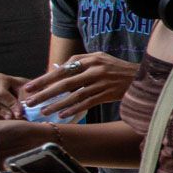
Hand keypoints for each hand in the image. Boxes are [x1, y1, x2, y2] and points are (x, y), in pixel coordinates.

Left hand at [20, 53, 138, 118]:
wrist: (142, 76)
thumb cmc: (117, 68)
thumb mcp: (100, 58)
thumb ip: (79, 61)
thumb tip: (56, 69)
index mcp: (91, 59)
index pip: (62, 70)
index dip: (44, 79)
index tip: (29, 87)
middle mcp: (95, 70)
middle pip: (64, 83)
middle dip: (44, 93)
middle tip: (29, 101)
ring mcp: (102, 83)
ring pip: (74, 95)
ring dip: (57, 104)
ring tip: (43, 112)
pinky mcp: (108, 94)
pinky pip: (87, 103)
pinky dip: (74, 109)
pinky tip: (63, 115)